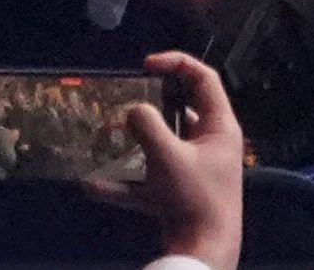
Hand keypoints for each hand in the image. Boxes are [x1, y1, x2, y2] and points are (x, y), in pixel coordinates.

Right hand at [92, 50, 242, 267]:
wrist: (203, 252)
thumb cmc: (194, 199)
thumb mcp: (168, 157)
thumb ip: (147, 127)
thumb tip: (133, 111)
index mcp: (219, 127)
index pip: (204, 79)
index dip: (177, 63)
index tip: (146, 65)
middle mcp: (210, 145)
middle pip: (180, 112)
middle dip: (149, 108)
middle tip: (125, 102)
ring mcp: (194, 172)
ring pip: (161, 148)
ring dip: (133, 146)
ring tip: (106, 138)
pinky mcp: (178, 197)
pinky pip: (148, 183)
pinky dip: (124, 184)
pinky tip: (93, 186)